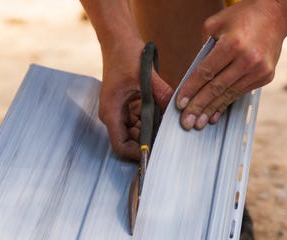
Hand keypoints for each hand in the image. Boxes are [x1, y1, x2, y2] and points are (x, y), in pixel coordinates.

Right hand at [99, 39, 172, 159]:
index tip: (154, 151)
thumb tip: (175, 109)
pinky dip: (152, 119)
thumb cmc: (124, 54)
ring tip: (165, 120)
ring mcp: (122, 111)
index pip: (120, 146)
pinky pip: (141, 120)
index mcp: (111, 112)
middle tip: (167, 135)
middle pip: (131, 141)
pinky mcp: (129, 106)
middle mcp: (114, 115)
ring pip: (138, 132)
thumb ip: (160, 93)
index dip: (136, 153)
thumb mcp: (144, 74)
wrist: (118, 40)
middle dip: (148, 140)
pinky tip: (161, 111)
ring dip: (151, 129)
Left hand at [176, 0, 286, 129]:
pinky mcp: (265, 76)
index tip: (180, 104)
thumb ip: (203, 50)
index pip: (205, 72)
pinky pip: (239, 94)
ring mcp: (258, 70)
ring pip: (228, 95)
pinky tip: (214, 115)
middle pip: (216, 88)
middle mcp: (247, 59)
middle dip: (198, 107)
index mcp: (232, 44)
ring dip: (211, 110)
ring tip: (198, 123)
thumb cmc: (242, 17)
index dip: (191, 90)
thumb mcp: (216, 25)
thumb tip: (193, 77)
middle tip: (186, 122)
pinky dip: (225, 105)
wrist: (277, 13)